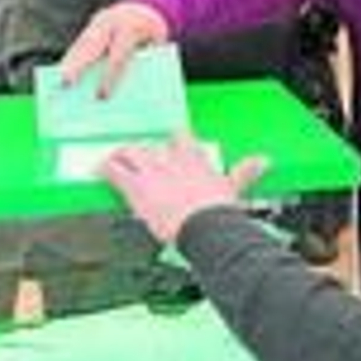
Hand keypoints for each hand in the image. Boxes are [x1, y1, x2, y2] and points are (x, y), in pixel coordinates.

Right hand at [60, 1, 169, 95]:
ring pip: (82, 43)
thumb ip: (144, 63)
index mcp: (131, 29)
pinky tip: (65, 70)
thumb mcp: (155, 46)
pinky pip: (81, 42)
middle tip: (65, 84)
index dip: (109, 77)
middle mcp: (113, 23)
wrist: (148, 7)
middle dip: (77, 66)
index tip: (101, 96)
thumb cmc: (152, 34)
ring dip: (69, 62)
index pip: (118, 57)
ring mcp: (101, 21)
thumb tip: (127, 92)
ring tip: (60, 81)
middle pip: (92, 46)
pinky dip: (72, 56)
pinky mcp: (93, 24)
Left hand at [103, 137, 266, 243]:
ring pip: (130, 152)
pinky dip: (103, 169)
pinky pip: (114, 171)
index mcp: (193, 158)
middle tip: (137, 156)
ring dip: (121, 155)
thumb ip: (246, 170)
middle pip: (151, 145)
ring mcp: (150, 171)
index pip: (180, 138)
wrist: (203, 223)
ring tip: (114, 158)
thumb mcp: (233, 187)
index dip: (174, 140)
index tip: (172, 142)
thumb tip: (264, 160)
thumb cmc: (217, 209)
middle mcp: (169, 159)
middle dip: (143, 150)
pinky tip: (96, 170)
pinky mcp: (134, 186)